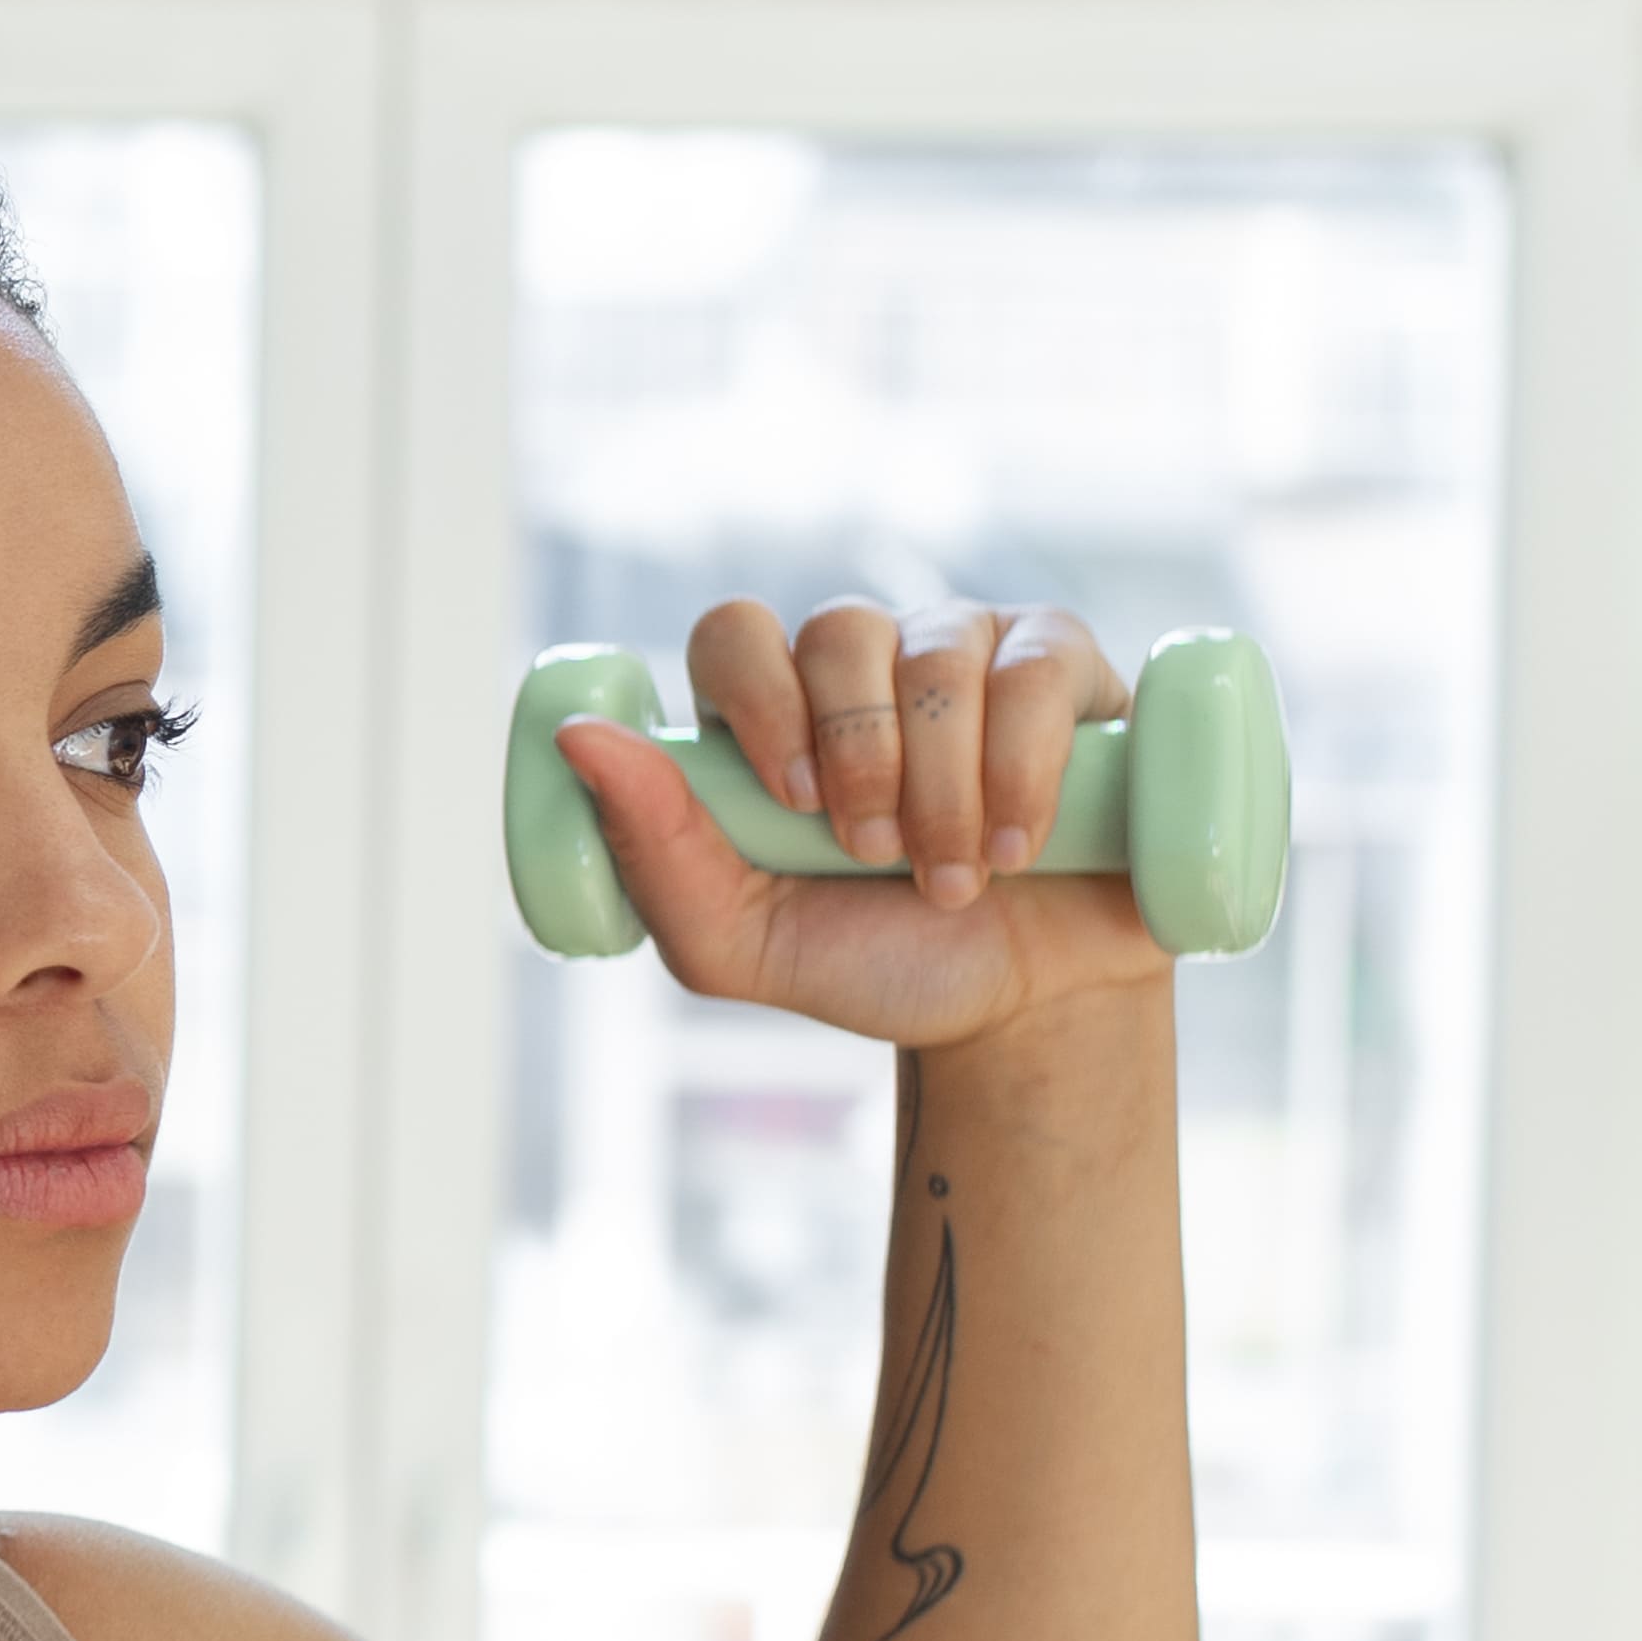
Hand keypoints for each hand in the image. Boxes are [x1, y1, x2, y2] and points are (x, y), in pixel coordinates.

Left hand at [552, 596, 1167, 1050]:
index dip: (761, 699)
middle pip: (838, 631)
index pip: (734, 632)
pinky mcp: (1063, 666)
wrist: (1023, 1009)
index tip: (793, 801)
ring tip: (955, 877)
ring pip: (938, 655)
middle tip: (877, 854)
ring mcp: (966, 650)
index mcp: (772, 709)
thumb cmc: (877, 963)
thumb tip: (578, 737)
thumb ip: (654, 850)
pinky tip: (1019, 846)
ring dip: (943, 787)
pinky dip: (1022, 770)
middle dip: (860, 759)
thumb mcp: (742, 941)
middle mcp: (865, 661)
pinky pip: (1036, 669)